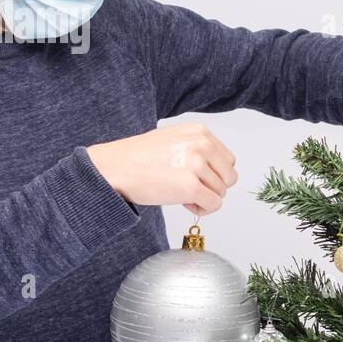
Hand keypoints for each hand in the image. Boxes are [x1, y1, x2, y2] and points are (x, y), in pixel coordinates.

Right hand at [87, 122, 237, 216]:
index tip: (195, 178)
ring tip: (182, 195)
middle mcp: (202, 145)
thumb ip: (198, 149)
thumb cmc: (139, 157)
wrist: (113, 168)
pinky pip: (214, 205)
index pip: (228, 160)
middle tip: (189, 189)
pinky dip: (203, 209)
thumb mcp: (174, 139)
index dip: (214, 174)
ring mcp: (196, 165)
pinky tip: (186, 204)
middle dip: (213, 187)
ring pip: (222, 193)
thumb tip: (218, 169)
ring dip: (205, 199)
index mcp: (200, 132)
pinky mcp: (191, 186)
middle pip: (229, 177)